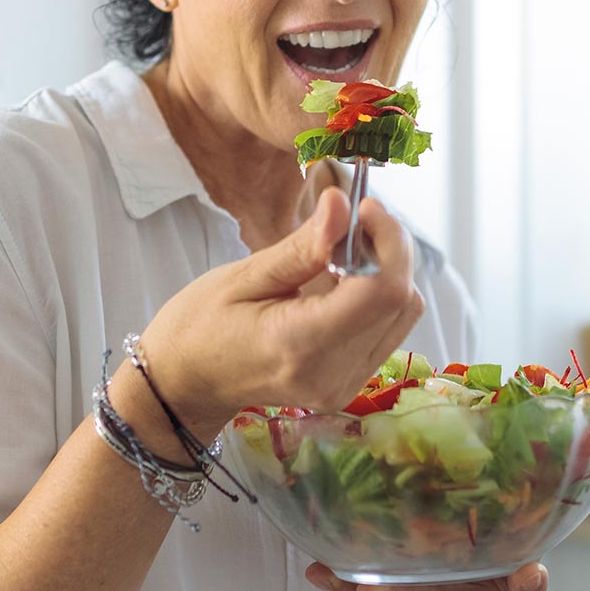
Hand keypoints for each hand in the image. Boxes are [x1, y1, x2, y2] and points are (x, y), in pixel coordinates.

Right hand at [138, 187, 422, 429]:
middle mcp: (332, 374)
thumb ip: (301, 247)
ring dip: (384, 270)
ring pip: (403, 313)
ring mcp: (343, 386)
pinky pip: (387, 329)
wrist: (186, 383)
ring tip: (339, 252)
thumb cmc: (199, 326)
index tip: (364, 207)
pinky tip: (339, 283)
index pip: (381, 291)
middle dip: (387, 249)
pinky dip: (375, 296)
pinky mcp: (348, 385)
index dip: (387, 241)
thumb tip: (343, 204)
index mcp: (300, 345)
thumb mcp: (242, 277)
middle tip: (348, 221)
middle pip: (400, 300)